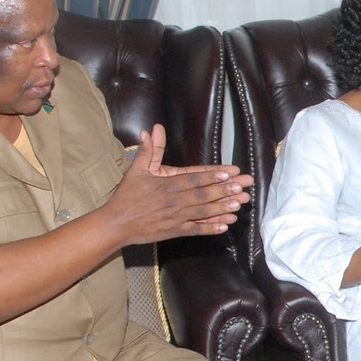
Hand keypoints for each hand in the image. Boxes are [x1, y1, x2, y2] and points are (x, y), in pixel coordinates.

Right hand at [107, 124, 251, 243]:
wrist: (116, 224)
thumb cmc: (127, 196)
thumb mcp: (137, 169)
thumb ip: (149, 150)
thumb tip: (151, 129)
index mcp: (167, 185)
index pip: (194, 179)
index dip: (212, 176)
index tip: (230, 172)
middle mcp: (174, 201)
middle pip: (204, 195)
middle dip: (226, 190)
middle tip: (244, 186)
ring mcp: (176, 218)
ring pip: (203, 212)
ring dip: (223, 208)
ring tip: (240, 203)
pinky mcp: (175, 231)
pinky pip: (196, 230)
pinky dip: (211, 228)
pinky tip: (226, 225)